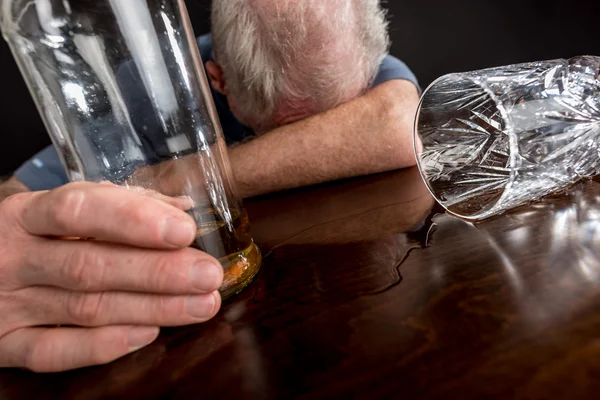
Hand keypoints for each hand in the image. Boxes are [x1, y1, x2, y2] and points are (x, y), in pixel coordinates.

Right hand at [0, 182, 222, 371]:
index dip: (132, 220)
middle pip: (89, 266)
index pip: (78, 209)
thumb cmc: (33, 234)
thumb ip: (119, 206)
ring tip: (200, 304)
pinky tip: (149, 333)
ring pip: (84, 309)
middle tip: (207, 275)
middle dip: (156, 272)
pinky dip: (103, 346)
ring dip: (150, 308)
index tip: (183, 230)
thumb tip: (181, 210)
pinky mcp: (4, 342)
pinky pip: (54, 352)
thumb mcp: (61, 210)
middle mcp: (13, 257)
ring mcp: (6, 303)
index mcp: (27, 215)